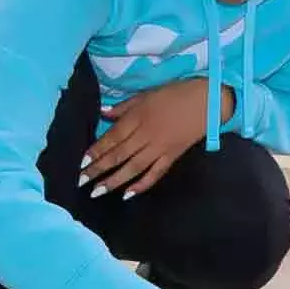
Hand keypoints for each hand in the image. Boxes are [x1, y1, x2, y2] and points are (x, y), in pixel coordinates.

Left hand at [82, 78, 229, 198]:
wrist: (209, 100)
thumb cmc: (175, 93)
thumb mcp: (146, 94)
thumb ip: (123, 107)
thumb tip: (102, 113)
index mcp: (138, 117)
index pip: (112, 138)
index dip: (96, 151)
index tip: (81, 163)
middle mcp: (146, 135)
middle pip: (118, 155)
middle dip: (98, 170)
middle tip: (80, 182)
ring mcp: (160, 148)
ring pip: (133, 168)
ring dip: (114, 181)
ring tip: (97, 192)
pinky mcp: (172, 157)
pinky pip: (155, 174)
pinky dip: (142, 185)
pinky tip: (127, 195)